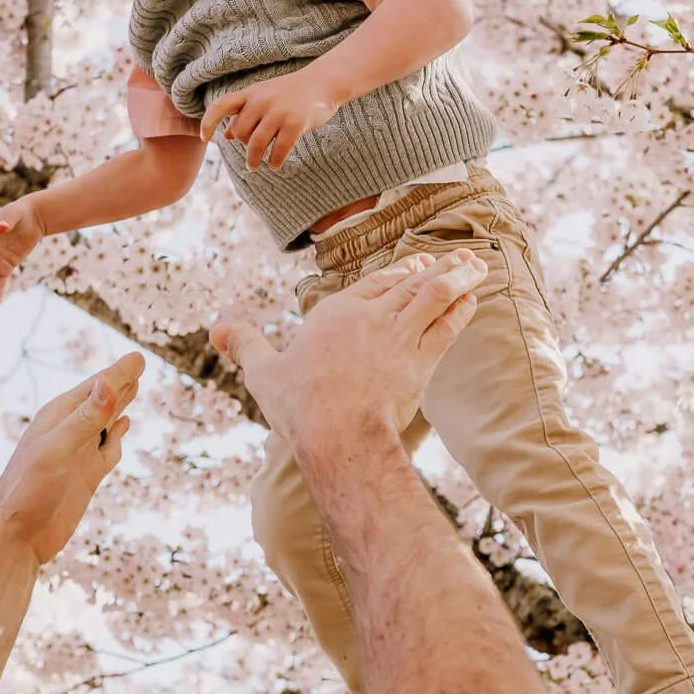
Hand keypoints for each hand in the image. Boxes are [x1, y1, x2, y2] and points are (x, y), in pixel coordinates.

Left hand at [0, 353, 144, 563]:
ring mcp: (79, 454)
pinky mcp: (86, 476)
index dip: (119, 372)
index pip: (97, 387)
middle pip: (102, 399)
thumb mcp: (58, 449)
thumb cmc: (28, 491)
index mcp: (60, 418)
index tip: (138, 358)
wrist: (17, 538)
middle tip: (139, 363)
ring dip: (120, 404)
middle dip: (121, 381)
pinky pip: (107, 449)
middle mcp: (70, 431)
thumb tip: (110, 383)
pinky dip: (118, 436)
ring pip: (105, 421)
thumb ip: (86, 418)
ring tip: (133, 386)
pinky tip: (122, 427)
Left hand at [201, 71, 338, 171]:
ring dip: (253, 160)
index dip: (208, 122)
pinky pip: (279, 150)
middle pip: (239, 132)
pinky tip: (275, 165)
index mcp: (251, 93)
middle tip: (251, 153)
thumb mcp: (263, 97)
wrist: (322, 83)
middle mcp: (261, 101)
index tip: (205, 139)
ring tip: (254, 166)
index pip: (220, 106)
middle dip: (243, 145)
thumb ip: (243, 114)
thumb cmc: (290, 92)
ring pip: (256, 144)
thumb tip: (223, 135)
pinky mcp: (295, 124)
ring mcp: (278, 113)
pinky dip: (274, 161)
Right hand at [210, 251, 484, 449]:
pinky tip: (474, 299)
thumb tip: (216, 329)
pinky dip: (462, 308)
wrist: (338, 435)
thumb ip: (245, 344)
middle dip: (437, 268)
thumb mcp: (264, 372)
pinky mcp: (421, 359)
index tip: (416, 264)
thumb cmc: (299, 407)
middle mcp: (371, 316)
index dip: (398, 272)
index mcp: (335, 312)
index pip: (374, 282)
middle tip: (458, 259)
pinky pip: (448, 324)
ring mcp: (399, 335)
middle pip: (409, 282)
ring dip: (459, 278)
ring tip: (477, 267)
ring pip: (435, 295)